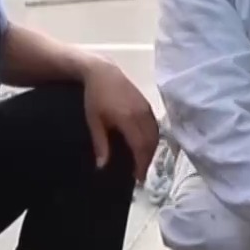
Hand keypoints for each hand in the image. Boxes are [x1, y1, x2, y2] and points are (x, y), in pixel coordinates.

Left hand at [82, 60, 158, 180]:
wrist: (103, 72)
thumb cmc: (95, 97)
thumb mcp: (94, 121)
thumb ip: (100, 143)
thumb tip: (102, 166)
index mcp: (128, 119)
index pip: (140, 146)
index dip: (141, 163)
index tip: (138, 178)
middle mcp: (141, 114)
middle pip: (150, 143)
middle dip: (147, 160)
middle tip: (140, 174)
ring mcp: (146, 108)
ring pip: (155, 135)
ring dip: (151, 151)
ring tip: (143, 163)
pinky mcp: (147, 105)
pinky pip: (155, 127)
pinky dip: (153, 140)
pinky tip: (145, 146)